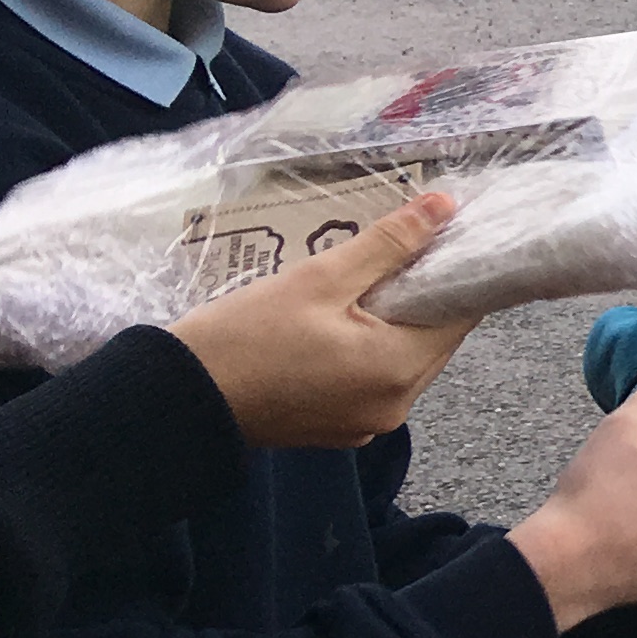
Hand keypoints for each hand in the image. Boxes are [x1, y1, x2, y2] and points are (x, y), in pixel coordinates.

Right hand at [169, 192, 473, 447]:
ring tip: (359, 289)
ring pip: (405, 361)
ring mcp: (367, 424)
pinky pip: (374, 382)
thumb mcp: (319, 279)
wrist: (175, 400)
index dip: (455, 273)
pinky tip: (338, 326)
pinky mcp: (340, 429)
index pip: (460, 315)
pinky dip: (368, 353)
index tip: (440, 241)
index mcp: (399, 370)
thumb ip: (389, 244)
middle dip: (420, 298)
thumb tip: (444, 208)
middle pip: (435, 340)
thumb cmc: (243, 336)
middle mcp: (395, 407)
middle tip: (390, 258)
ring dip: (393, 325)